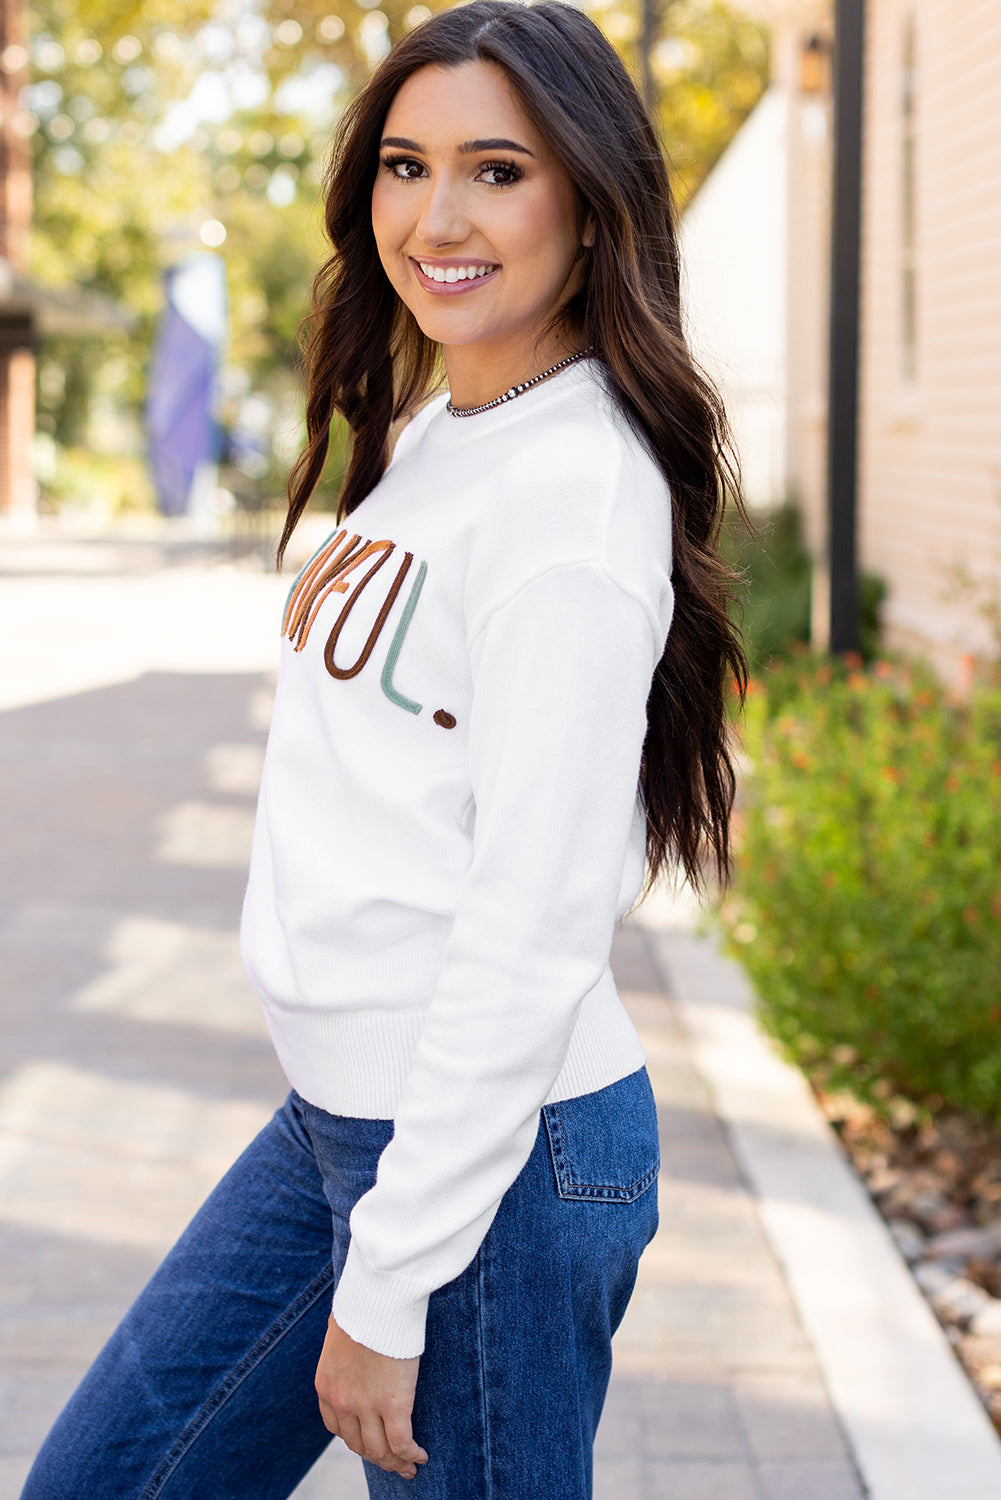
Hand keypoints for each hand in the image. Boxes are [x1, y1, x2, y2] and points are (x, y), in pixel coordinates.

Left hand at [315, 1314, 426, 1478]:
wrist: (376, 1299)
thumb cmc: (363, 1306)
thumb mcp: (340, 1332)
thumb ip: (345, 1349)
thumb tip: (354, 1346)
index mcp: (326, 1386)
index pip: (337, 1428)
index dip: (356, 1440)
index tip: (370, 1443)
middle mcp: (341, 1402)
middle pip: (358, 1444)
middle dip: (376, 1457)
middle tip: (393, 1462)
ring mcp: (366, 1406)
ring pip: (380, 1449)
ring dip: (395, 1462)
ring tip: (409, 1466)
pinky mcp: (392, 1405)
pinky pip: (401, 1442)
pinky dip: (411, 1454)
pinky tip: (420, 1456)